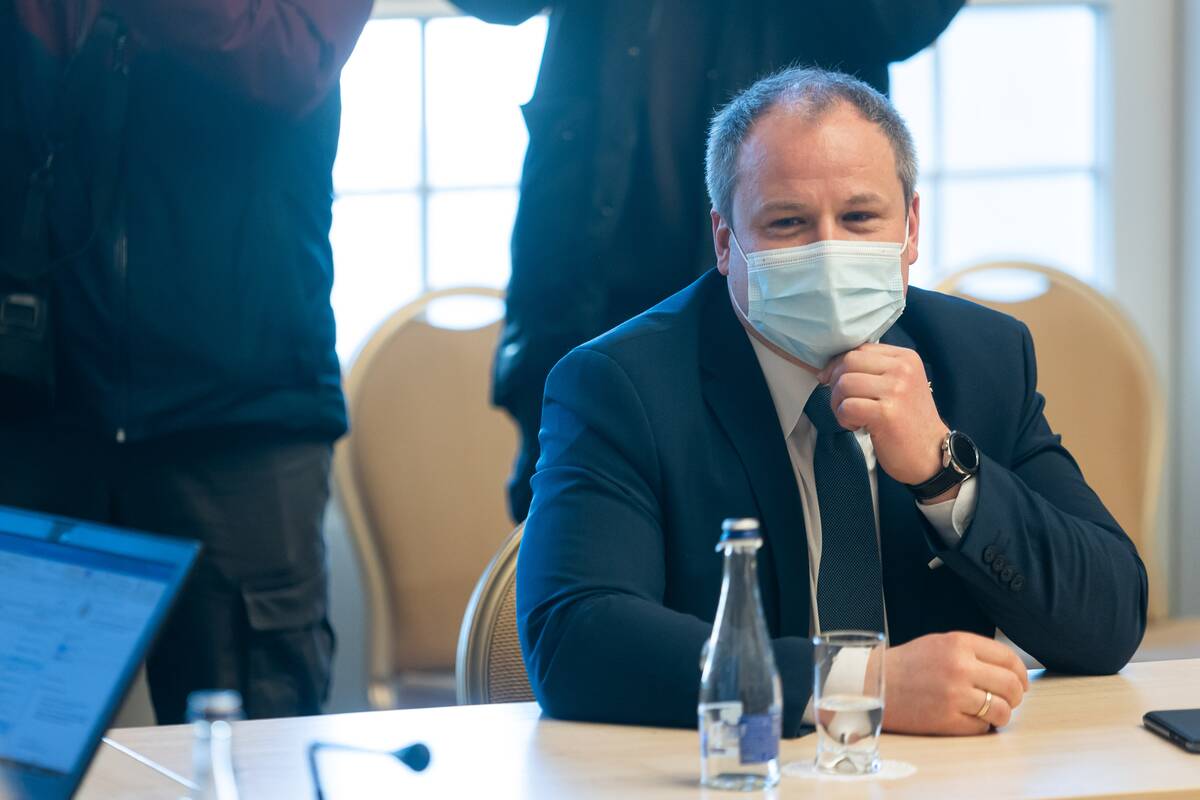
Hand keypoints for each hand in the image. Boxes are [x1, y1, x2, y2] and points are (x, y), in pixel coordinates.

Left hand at [817, 343, 946, 485]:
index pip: (859, 349)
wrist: (930, 454)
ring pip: (844, 384)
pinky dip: (844, 418)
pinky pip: (847, 407)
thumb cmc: (907, 421)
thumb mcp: (898, 385)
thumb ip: (871, 371)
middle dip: (835, 384)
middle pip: (848, 362)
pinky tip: (857, 426)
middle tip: (843, 404)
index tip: (832, 382)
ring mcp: (896, 390)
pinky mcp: (886, 413)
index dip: (837, 365)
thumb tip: (827, 370)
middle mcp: (902, 369)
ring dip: (838, 404)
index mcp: (905, 358)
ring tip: (852, 417)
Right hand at [866, 632, 1029, 734]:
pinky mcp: (947, 720)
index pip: (1009, 659)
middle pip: (1011, 686)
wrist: (874, 683)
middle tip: (1008, 700)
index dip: (1021, 674)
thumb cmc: (908, 665)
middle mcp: (959, 667)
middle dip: (1015, 697)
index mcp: (959, 643)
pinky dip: (980, 726)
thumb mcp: (940, 643)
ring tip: (989, 712)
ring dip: (1001, 714)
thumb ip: (973, 652)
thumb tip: (1010, 671)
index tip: (1020, 683)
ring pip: (1002, 711)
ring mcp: (954, 695)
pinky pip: (982, 727)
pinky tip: (967, 718)